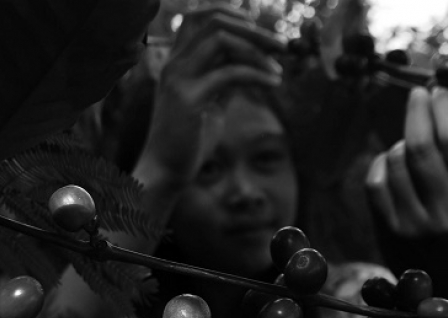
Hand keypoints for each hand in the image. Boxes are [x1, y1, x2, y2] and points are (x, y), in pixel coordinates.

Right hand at [136, 5, 284, 186]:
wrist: (166, 171)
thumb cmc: (188, 142)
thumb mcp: (211, 104)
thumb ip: (224, 83)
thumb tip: (248, 68)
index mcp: (177, 61)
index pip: (198, 16)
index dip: (230, 14)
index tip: (259, 29)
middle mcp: (174, 63)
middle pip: (214, 21)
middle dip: (252, 28)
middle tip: (281, 43)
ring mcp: (179, 77)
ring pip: (221, 39)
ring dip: (257, 48)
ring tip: (279, 66)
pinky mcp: (189, 98)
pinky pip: (230, 73)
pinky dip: (257, 74)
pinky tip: (274, 83)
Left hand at [366, 86, 447, 304]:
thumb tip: (443, 99)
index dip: (444, 109)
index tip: (440, 90)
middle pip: (421, 146)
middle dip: (417, 112)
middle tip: (418, 94)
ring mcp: (414, 225)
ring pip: (395, 160)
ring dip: (402, 141)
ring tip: (413, 144)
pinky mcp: (388, 232)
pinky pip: (375, 181)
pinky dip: (382, 163)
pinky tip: (392, 162)